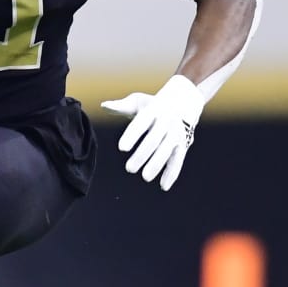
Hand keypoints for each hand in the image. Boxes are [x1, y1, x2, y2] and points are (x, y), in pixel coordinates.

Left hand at [101, 75, 204, 189]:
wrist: (183, 100)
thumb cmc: (153, 105)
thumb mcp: (138, 102)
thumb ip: (121, 106)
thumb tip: (103, 106)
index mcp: (153, 110)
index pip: (141, 123)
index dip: (132, 135)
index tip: (121, 148)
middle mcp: (167, 121)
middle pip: (154, 139)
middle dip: (142, 155)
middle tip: (129, 169)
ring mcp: (177, 133)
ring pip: (166, 150)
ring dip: (156, 164)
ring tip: (145, 177)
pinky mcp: (184, 144)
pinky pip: (178, 159)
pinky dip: (172, 173)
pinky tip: (163, 185)